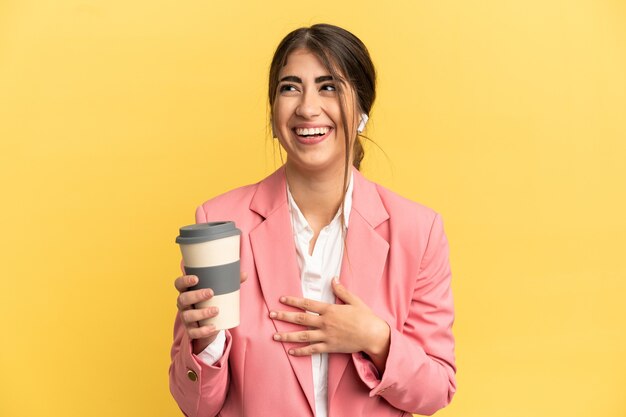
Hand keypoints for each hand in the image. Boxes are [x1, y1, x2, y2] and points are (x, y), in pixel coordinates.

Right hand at [174, 272, 247, 353]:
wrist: (212, 324)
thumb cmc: (213, 301)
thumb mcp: (220, 291)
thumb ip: (230, 282)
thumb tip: (245, 274)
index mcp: (187, 291)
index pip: (179, 284)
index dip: (185, 280)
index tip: (197, 278)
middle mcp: (183, 304)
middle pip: (183, 298)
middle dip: (196, 295)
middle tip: (211, 292)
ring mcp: (186, 318)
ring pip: (188, 316)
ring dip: (201, 313)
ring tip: (216, 310)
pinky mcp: (191, 331)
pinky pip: (193, 332)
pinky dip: (203, 331)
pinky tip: (213, 327)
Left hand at [270, 278, 389, 371]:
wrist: (373, 335)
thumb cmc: (365, 317)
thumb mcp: (354, 300)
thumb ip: (341, 290)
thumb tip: (333, 279)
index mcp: (330, 310)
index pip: (307, 304)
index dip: (293, 301)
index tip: (281, 299)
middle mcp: (325, 323)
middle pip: (300, 319)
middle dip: (284, 317)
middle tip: (271, 315)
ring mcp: (326, 336)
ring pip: (303, 336)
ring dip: (287, 336)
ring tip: (275, 336)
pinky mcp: (330, 347)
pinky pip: (312, 350)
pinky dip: (301, 351)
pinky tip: (290, 352)